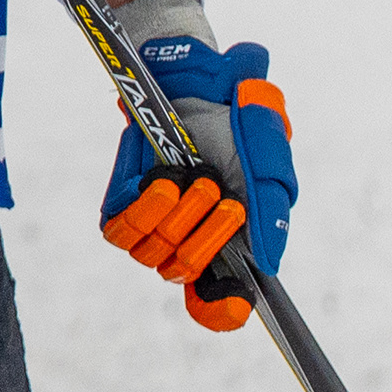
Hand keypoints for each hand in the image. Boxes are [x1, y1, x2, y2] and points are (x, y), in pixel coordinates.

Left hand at [98, 29, 295, 331]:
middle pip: (187, 272)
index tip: (235, 300)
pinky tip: (165, 179)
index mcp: (228, 242)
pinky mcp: (121, 206)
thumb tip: (268, 266)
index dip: (221, 311)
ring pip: (155, 253)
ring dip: (182, 214)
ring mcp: (152, 226)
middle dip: (208, 235)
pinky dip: (148, 208)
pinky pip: (124, 230)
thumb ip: (270, 213)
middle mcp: (188, 240)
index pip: (216, 303)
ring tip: (197, 177)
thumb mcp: (267, 163)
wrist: (198, 80)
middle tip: (221, 196)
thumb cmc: (238, 123)